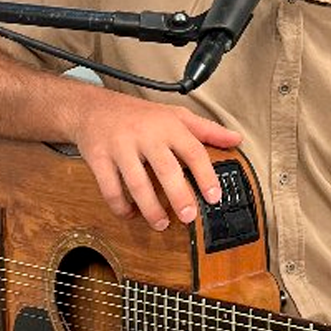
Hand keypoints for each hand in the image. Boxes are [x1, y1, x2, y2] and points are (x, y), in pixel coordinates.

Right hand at [69, 86, 240, 229]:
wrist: (93, 108)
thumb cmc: (140, 115)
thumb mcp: (175, 116)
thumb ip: (206, 130)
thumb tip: (236, 139)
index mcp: (168, 125)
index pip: (192, 151)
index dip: (205, 175)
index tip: (214, 197)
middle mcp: (145, 135)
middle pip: (166, 169)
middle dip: (179, 196)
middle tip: (189, 217)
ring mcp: (120, 147)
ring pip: (137, 184)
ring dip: (151, 209)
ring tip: (161, 223)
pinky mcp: (98, 159)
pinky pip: (110, 189)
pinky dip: (121, 207)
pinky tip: (131, 214)